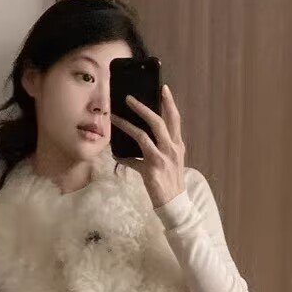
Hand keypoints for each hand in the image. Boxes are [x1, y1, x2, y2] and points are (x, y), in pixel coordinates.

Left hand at [110, 83, 185, 208]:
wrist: (175, 203)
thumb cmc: (171, 180)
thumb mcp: (172, 160)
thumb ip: (161, 146)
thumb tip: (143, 136)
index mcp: (177, 145)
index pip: (175, 119)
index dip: (169, 103)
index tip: (163, 88)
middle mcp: (171, 149)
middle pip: (158, 122)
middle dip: (143, 108)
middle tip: (129, 98)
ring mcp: (161, 160)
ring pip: (142, 136)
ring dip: (126, 125)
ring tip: (115, 117)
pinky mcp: (151, 171)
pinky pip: (133, 160)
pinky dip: (123, 157)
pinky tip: (114, 153)